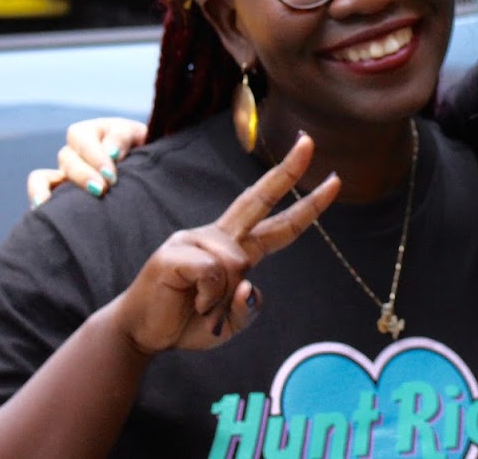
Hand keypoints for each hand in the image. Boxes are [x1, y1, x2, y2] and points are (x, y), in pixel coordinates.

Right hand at [27, 117, 147, 205]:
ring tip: (62, 203)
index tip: (111, 176)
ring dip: (54, 189)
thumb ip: (122, 137)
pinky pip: (40, 189)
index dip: (95, 157)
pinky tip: (41, 209)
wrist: (142, 165)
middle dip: (83, 175)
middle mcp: (73, 151)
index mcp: (90, 131)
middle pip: (67, 159)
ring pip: (45, 176)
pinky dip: (37, 196)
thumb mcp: (135, 135)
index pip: (82, 138)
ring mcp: (64, 171)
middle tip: (102, 189)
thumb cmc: (138, 146)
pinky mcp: (61, 190)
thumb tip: (110, 152)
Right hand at [109, 133, 339, 354]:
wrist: (142, 333)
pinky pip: (212, 271)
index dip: (309, 206)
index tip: (335, 181)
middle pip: (258, 198)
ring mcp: (194, 240)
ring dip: (225, 297)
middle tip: (310, 142)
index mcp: (237, 249)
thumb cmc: (188, 322)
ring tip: (204, 309)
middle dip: (286, 171)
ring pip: (237, 261)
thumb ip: (249, 308)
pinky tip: (193, 302)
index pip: (280, 225)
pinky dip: (210, 297)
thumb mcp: (231, 324)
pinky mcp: (173, 252)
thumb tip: (250, 285)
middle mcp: (218, 237)